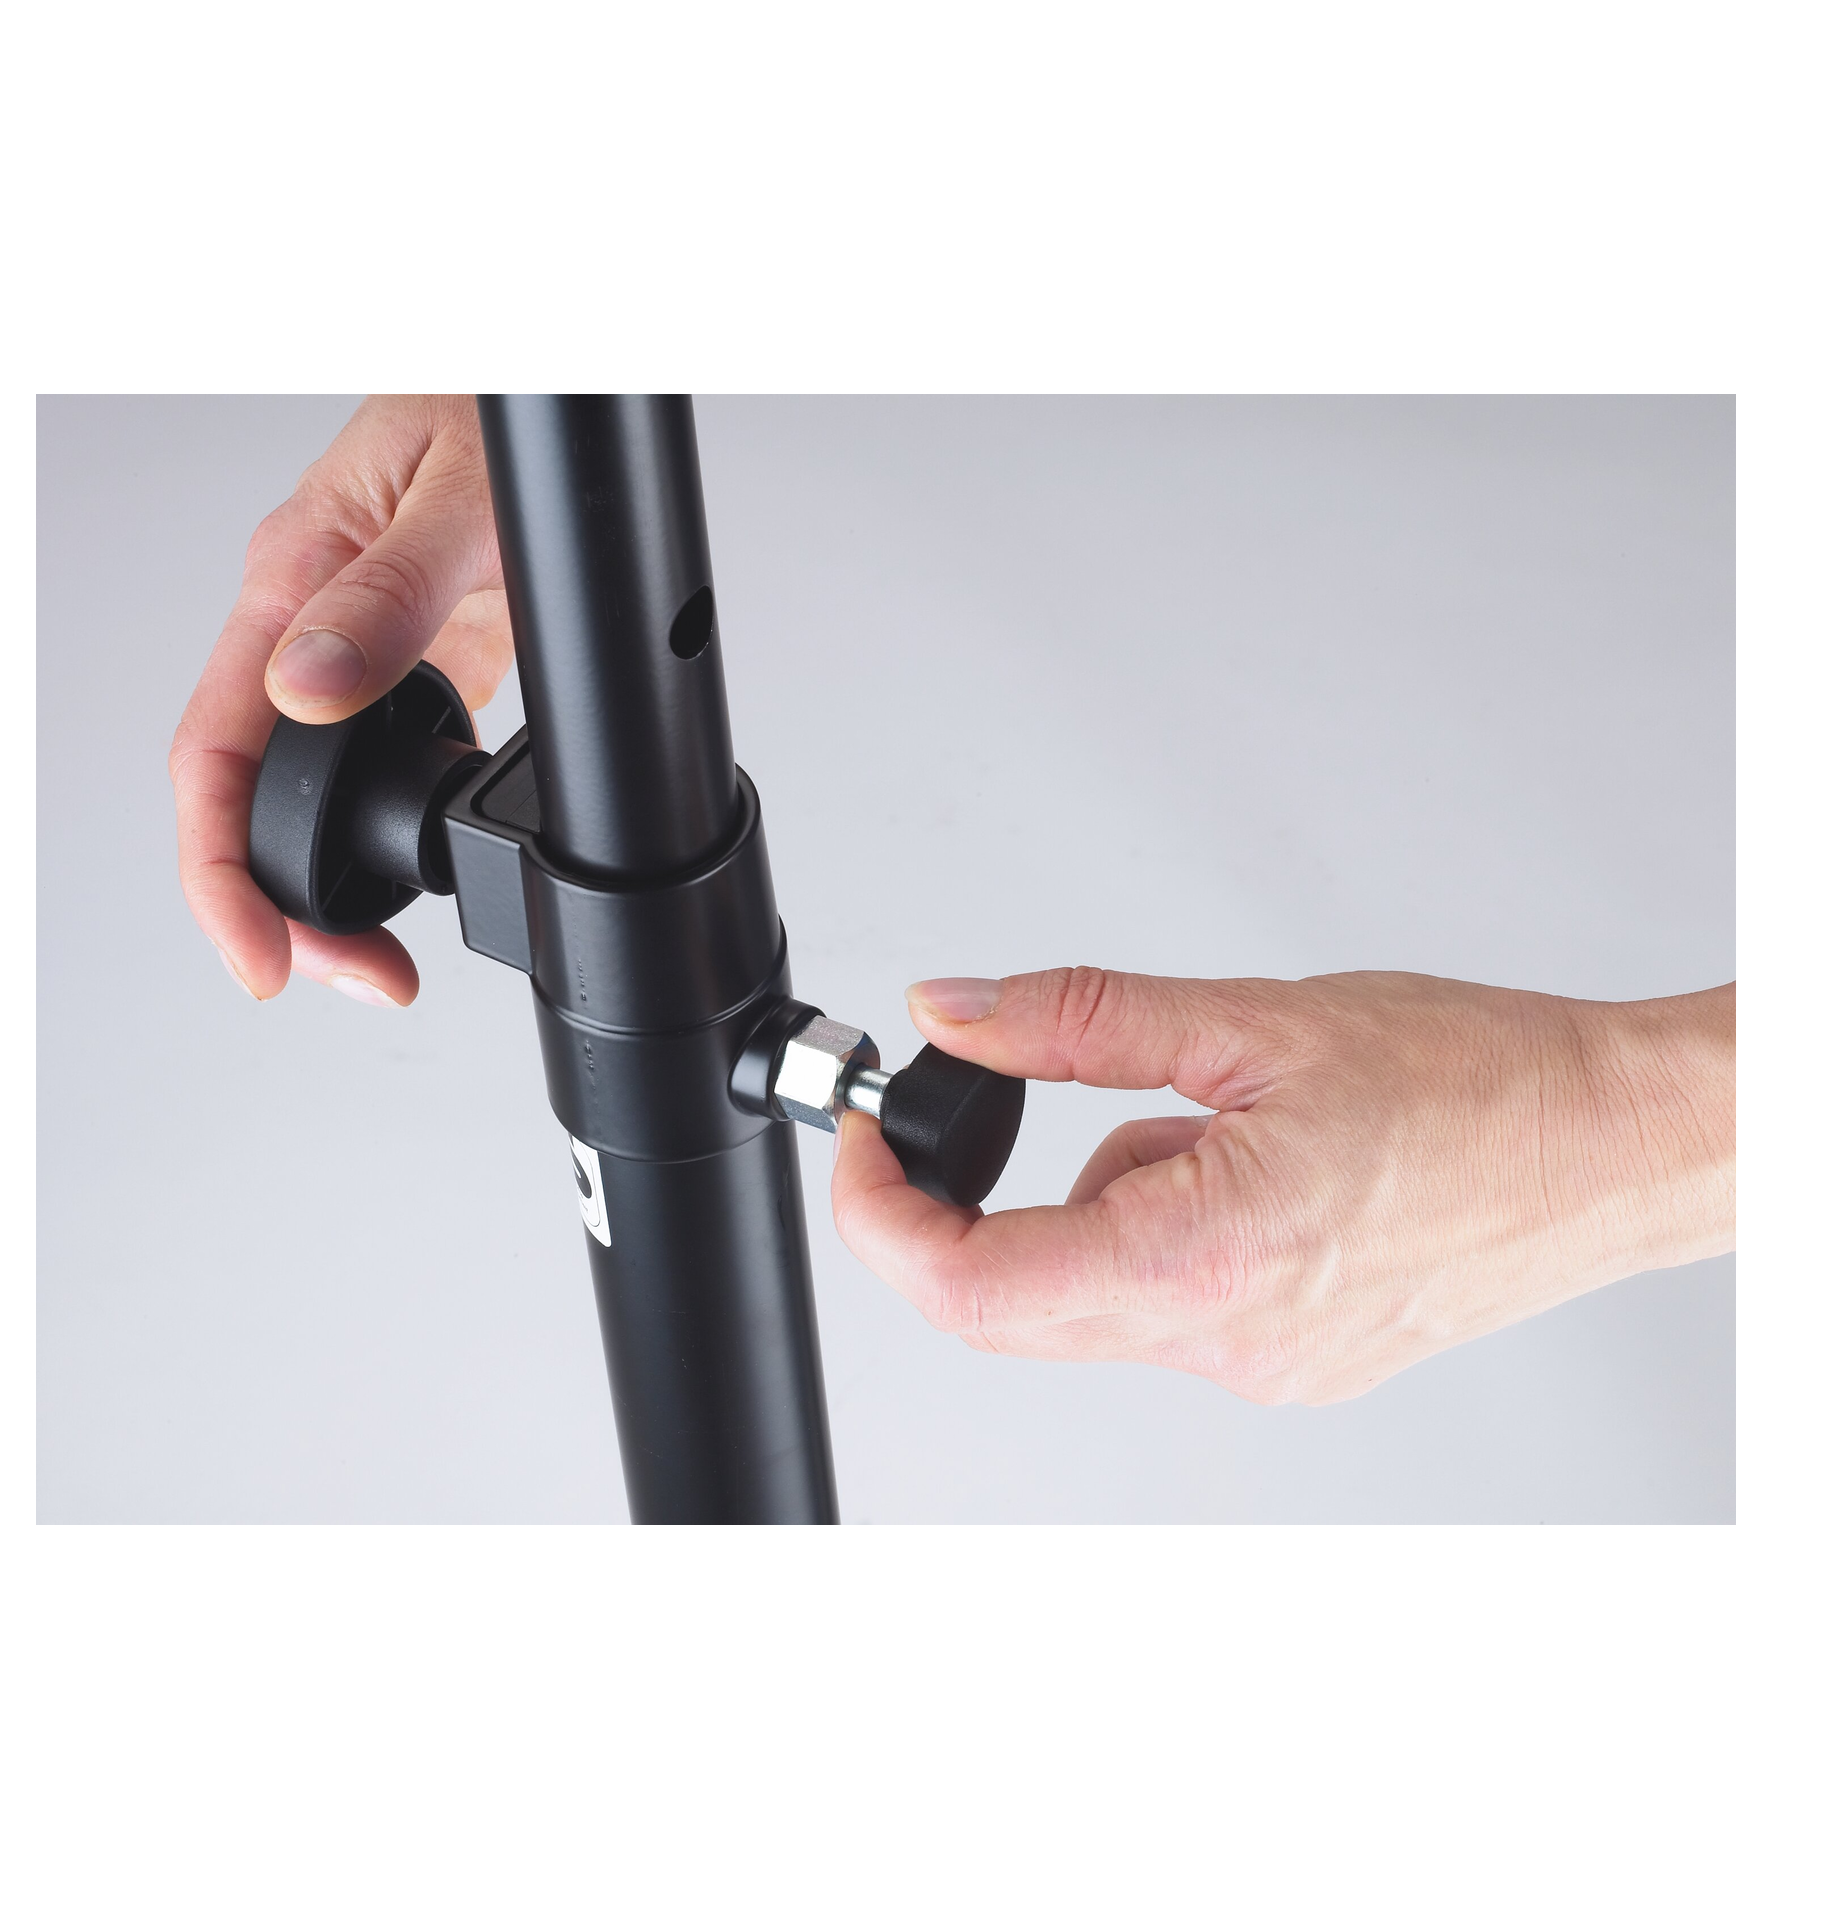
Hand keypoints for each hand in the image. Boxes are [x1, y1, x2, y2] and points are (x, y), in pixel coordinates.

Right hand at [169, 396, 512, 1005]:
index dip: (222, 872)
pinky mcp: (416, 666)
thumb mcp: (456, 502)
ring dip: (338, 887)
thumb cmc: (488, 413)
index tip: (259, 954)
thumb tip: (305, 688)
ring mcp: (358, 654)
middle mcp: (308, 628)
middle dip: (288, 909)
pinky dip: (394, 836)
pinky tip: (426, 872)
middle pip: (255, 800)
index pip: (214, 754)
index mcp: (290, 583)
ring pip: (312, 798)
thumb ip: (384, 595)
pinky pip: (378, 769)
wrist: (536, 394)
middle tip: (360, 977)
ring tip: (384, 959)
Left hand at [833, 969, 1734, 1402]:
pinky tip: (1254, 1166)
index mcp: (1202, 1258)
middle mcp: (1223, 1341)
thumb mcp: (1255, 1022)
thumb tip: (955, 1016)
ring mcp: (1259, 1366)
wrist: (1615, 1145)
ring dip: (1097, 1198)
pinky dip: (1160, 1224)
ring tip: (1217, 1116)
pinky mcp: (1290, 1362)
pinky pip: (1165, 1300)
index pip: (970, 1288)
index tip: (866, 1141)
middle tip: (997, 1091)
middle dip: (974, 1196)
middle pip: (1012, 1304)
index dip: (880, 1217)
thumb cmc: (1479, 1081)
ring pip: (1092, 1292)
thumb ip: (1078, 1022)